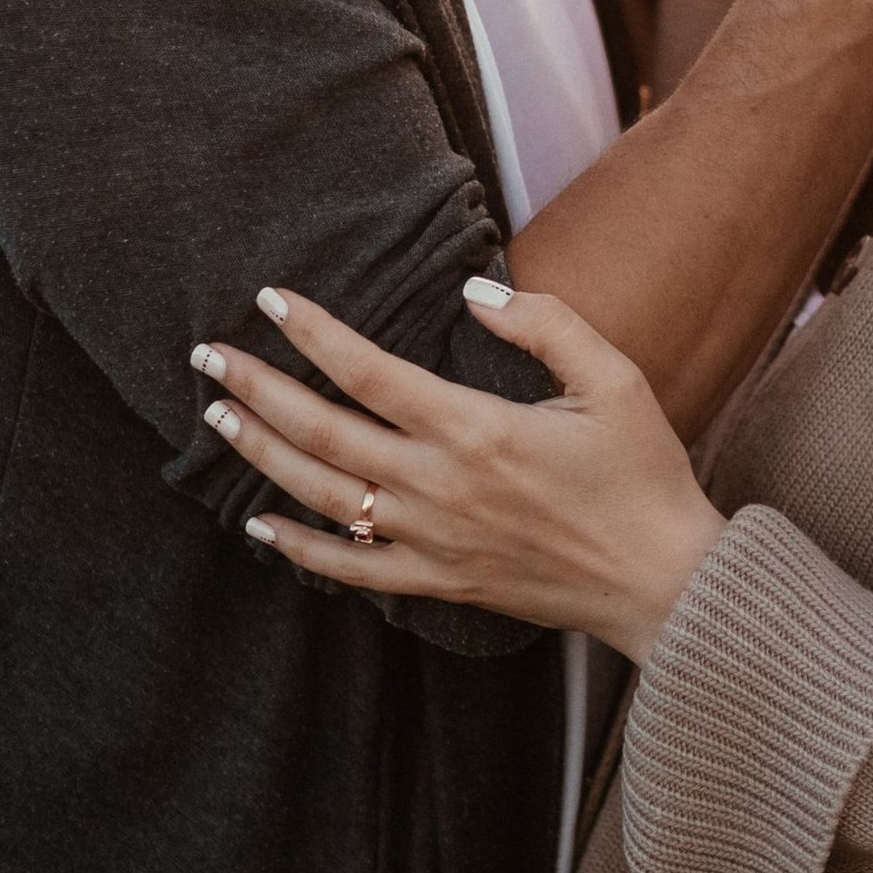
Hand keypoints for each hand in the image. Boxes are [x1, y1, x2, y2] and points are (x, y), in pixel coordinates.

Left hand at [193, 280, 725, 659]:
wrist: (663, 581)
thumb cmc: (643, 475)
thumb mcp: (614, 379)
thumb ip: (545, 324)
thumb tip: (475, 289)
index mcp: (477, 428)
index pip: (369, 371)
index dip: (314, 333)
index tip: (271, 300)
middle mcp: (440, 486)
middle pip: (323, 432)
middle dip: (258, 389)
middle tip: (209, 354)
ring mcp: (434, 541)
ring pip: (323, 496)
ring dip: (262, 455)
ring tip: (218, 416)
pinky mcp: (440, 583)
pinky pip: (352, 570)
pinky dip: (300, 548)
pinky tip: (260, 524)